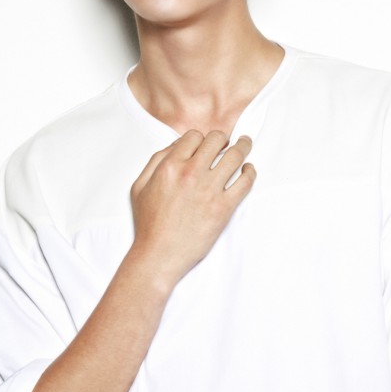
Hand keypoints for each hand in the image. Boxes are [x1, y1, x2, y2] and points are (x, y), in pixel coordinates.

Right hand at [129, 129, 255, 286]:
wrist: (159, 255)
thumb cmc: (149, 224)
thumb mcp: (140, 186)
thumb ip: (156, 161)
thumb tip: (177, 145)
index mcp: (170, 166)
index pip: (194, 136)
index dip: (201, 138)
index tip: (206, 144)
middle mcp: (191, 173)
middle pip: (217, 140)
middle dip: (223, 138)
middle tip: (228, 142)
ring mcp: (209, 190)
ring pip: (235, 156)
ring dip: (243, 147)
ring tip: (245, 145)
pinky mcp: (224, 207)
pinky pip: (245, 182)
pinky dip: (250, 172)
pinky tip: (248, 170)